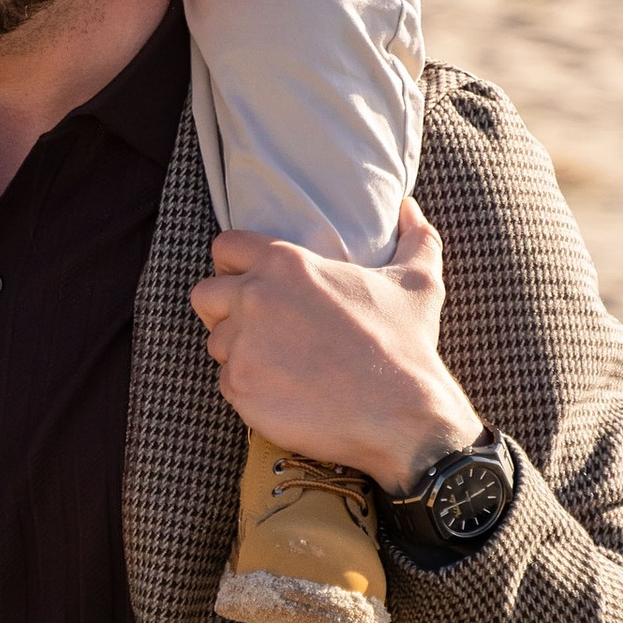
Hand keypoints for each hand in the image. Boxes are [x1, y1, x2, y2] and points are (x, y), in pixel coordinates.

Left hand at [186, 198, 481, 490]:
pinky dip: (248, 387)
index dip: (233, 263)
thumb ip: (414, 236)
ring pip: (216, 341)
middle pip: (204, 294)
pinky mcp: (239, 387)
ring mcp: (242, 345)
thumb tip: (409, 207)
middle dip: (222, 308)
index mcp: (286, 264)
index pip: (225, 247)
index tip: (250, 281)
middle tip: (255, 325)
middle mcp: (255, 299)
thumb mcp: (418, 282)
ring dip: (239, 351)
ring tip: (278, 363)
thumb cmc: (406, 346)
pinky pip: (226, 382)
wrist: (401, 415)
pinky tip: (283, 391)